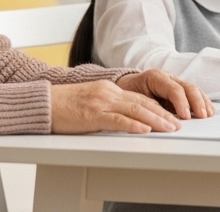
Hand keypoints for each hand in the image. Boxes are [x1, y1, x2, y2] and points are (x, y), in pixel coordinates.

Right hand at [50, 80, 180, 134]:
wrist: (41, 103)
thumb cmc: (62, 106)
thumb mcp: (89, 102)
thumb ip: (107, 107)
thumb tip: (123, 118)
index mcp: (108, 89)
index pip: (139, 98)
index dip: (157, 108)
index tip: (171, 116)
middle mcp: (108, 93)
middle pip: (142, 102)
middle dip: (162, 114)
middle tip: (178, 124)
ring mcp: (100, 102)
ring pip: (135, 110)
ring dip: (155, 120)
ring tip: (170, 128)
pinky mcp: (92, 115)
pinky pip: (117, 119)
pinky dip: (133, 124)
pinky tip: (145, 129)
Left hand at [116, 70, 212, 119]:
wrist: (127, 86)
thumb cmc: (129, 93)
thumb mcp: (133, 99)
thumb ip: (146, 108)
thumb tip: (159, 121)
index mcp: (155, 78)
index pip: (173, 89)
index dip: (181, 102)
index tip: (185, 116)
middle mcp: (168, 78)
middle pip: (187, 87)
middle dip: (197, 102)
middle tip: (202, 116)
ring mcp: (176, 82)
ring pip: (194, 89)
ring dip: (203, 102)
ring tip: (208, 115)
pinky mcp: (181, 90)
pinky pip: (195, 94)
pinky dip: (203, 102)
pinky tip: (209, 111)